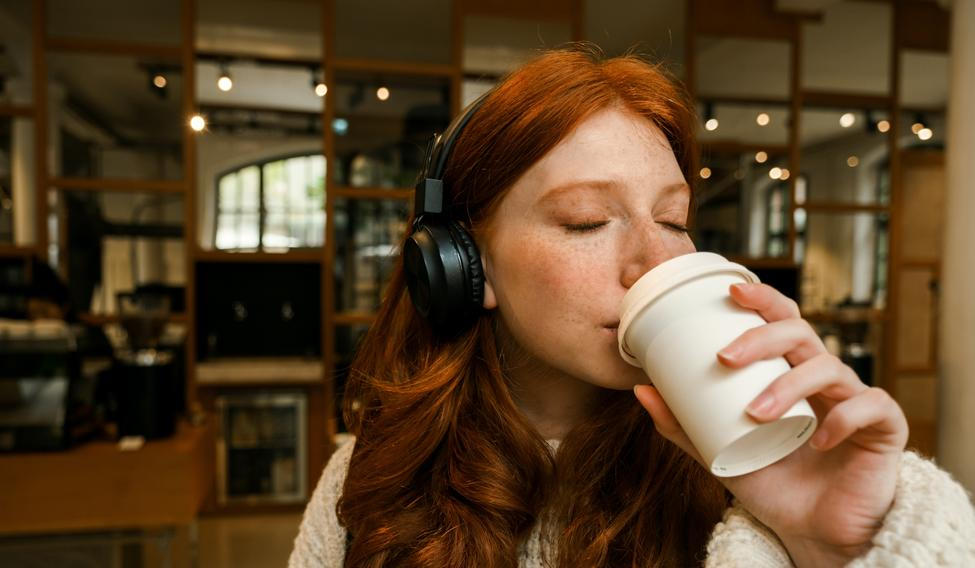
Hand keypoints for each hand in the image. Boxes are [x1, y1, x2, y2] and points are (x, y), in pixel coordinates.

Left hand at [633, 282, 908, 565]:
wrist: (813, 534)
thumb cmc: (771, 483)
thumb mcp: (717, 452)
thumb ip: (682, 423)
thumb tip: (640, 388)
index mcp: (788, 372)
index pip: (780, 321)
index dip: (762, 299)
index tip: (729, 291)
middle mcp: (822, 377)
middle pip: (801, 333)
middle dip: (762, 337)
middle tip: (726, 357)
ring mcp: (855, 399)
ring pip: (829, 368)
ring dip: (789, 386)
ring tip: (756, 413)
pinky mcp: (885, 428)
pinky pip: (871, 407)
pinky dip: (844, 417)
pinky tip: (820, 438)